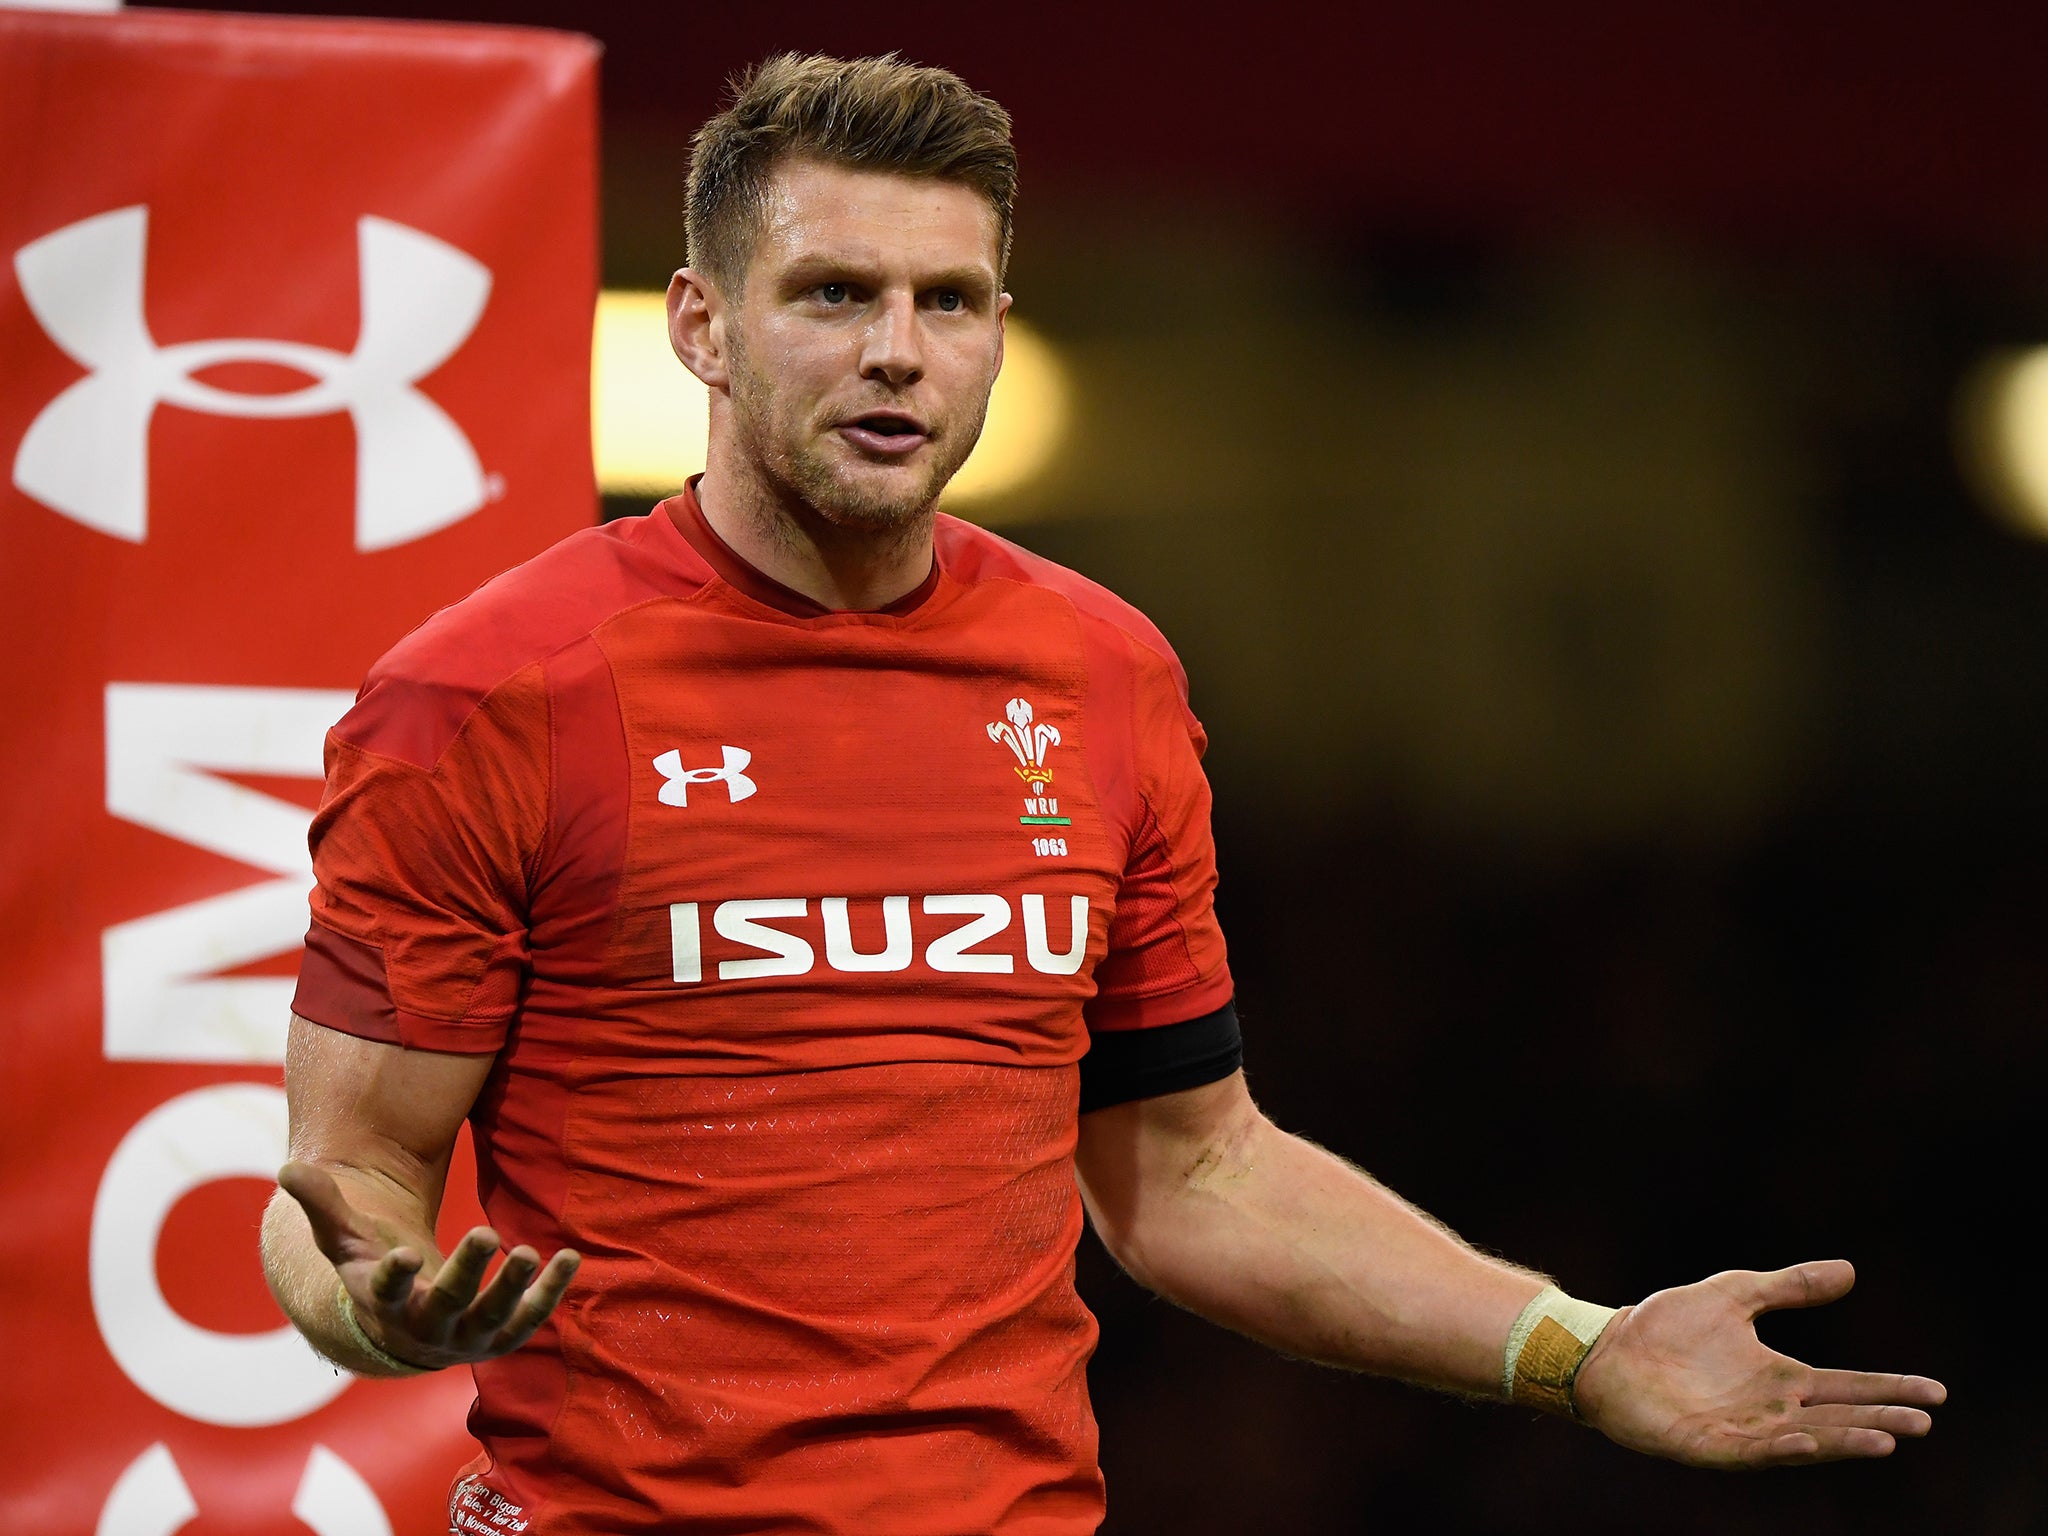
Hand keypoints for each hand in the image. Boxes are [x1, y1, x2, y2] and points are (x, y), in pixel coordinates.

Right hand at [277, 1159, 580, 1372]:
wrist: (406, 1328)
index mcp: (384, 1303)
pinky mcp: (502, 1337)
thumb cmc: (373, 1269)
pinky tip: (570, 1257)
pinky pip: (530, 1319)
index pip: (386, 1293)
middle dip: (465, 1272)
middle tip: (486, 1232)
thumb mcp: (345, 1238)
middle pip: (446, 1304)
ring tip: (529, 1252)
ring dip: (514, 1289)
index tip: (405, 1253)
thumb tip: (287, 1166)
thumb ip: (322, 1203)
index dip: (395, 1276)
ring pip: (492, 1318)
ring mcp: (466, 1337)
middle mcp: (426, 1328)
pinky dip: (551, 1292)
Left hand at [1571, 1260, 1944, 1467]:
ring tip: (1884, 1439)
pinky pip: (1751, 1451)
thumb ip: (1788, 1286)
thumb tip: (1850, 1270)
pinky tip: (1805, 1438)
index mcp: (1779, 1378)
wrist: (1607, 1348)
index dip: (1888, 1389)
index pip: (1847, 1386)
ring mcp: (1741, 1430)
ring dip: (1842, 1441)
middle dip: (1879, 1420)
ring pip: (1804, 1441)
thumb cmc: (1667, 1327)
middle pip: (1837, 1418)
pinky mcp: (1707, 1444)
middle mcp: (1768, 1409)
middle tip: (1922, 1422)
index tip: (1936, 1392)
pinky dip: (1780, 1447)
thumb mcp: (1734, 1294)